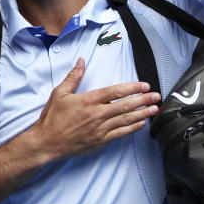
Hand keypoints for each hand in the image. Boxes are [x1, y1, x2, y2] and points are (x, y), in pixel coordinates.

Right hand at [28, 58, 160, 161]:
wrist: (47, 142)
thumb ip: (74, 76)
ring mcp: (100, 129)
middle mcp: (97, 114)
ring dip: (142, 113)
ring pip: (126, 119)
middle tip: (156, 96)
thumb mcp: (60, 92)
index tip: (144, 85)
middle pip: (126, 105)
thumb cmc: (52, 118)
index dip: (132, 88)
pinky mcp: (100, 141)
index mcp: (89, 100)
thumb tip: (81, 61)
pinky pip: (120, 133)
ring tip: (154, 109)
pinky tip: (141, 124)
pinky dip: (132, 128)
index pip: (116, 91)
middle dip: (143, 100)